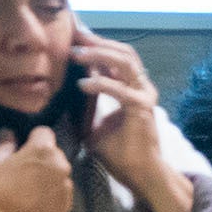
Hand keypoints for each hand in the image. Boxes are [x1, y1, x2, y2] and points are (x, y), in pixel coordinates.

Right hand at [0, 128, 75, 211]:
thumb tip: (10, 134)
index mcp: (43, 150)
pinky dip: (51, 191)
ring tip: (28, 186)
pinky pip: (61, 190)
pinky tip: (35, 198)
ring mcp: (66, 186)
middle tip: (22, 169)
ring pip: (59, 171)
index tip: (22, 147)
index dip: (31, 138)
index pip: (44, 132)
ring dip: (47, 174)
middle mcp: (61, 165)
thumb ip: (5, 144)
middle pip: (54, 152)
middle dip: (41, 157)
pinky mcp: (66, 204)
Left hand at [71, 27, 194, 211]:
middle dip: (97, 42)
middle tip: (73, 37)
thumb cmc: (120, 153)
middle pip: (123, 52)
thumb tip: (67, 92)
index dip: (96, 44)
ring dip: (99, 55)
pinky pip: (120, 90)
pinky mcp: (142, 109)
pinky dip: (100, 84)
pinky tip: (82, 84)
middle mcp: (142, 88)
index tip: (73, 37)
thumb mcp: (95, 124)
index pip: (117, 57)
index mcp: (133, 89)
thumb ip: (88, 105)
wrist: (140, 174)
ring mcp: (144, 97)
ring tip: (76, 54)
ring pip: (125, 63)